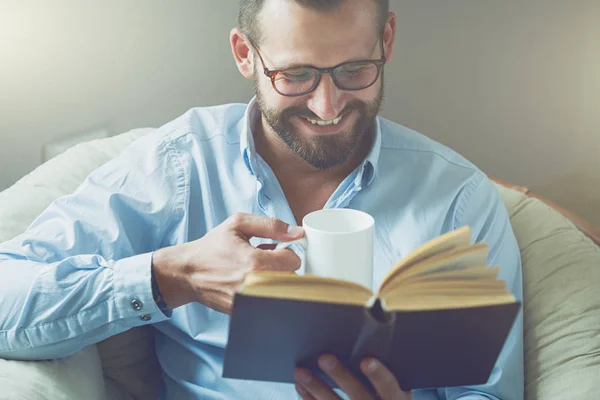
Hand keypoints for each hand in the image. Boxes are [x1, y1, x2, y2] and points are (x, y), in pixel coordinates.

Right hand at [152, 213, 303, 312]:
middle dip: (281, 268)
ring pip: (281, 292)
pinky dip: (265, 293)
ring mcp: (250, 302)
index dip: (286, 253)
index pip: (293, 261)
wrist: (187, 273)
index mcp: (254, 262)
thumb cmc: (211, 248)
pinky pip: (268, 302)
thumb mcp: (238, 224)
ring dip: (275, 281)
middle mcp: (254, 286)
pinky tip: (250, 284)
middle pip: (291, 279)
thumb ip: (271, 225)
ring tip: (256, 272)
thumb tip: (297, 232)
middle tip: (264, 261)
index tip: (275, 251)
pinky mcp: (245, 312)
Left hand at [294, 355, 411, 399]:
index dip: (378, 374)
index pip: (388, 386)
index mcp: (396, 398)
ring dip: (316, 388)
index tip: (366, 360)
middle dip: (341, 376)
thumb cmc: (388, 394)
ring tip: (300, 371)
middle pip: (358, 395)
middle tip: (324, 357)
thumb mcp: (396, 384)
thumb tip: (374, 313)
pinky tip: (301, 386)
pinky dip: (310, 399)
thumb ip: (385, 360)